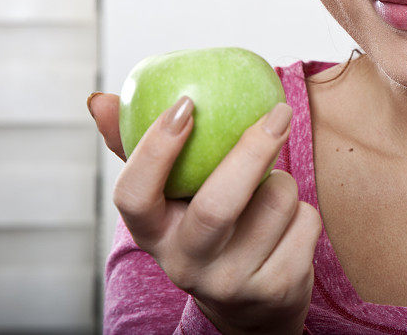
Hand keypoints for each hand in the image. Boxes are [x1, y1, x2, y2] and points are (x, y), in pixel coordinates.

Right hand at [89, 93, 321, 334]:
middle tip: (278, 111)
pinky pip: (306, 220)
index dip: (155, 149)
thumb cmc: (207, 228)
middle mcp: (188, 266)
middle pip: (217, 206)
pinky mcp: (279, 287)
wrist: (252, 308)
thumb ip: (141, 150)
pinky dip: (304, 209)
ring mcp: (234, 282)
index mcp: (154, 236)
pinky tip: (288, 224)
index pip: (134, 196)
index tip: (185, 103)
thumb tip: (100, 99)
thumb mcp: (172, 201)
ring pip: (276, 201)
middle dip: (253, 150)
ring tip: (270, 191)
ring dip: (284, 181)